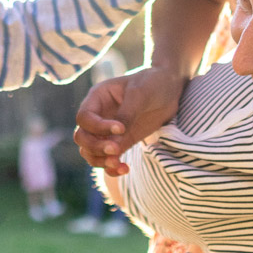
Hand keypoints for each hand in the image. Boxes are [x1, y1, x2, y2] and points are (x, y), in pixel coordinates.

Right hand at [73, 66, 187, 174]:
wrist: (170, 89)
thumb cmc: (153, 83)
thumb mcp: (140, 94)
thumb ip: (127, 115)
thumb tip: (115, 140)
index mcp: (98, 97)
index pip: (84, 117)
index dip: (97, 127)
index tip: (121, 129)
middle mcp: (98, 115)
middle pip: (82, 137)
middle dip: (95, 147)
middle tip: (115, 151)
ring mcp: (108, 131)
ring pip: (90, 151)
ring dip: (100, 161)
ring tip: (118, 164)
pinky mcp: (121, 142)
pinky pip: (108, 159)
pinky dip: (112, 168)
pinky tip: (125, 169)